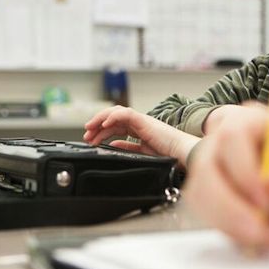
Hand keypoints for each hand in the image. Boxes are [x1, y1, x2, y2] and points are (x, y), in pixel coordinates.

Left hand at [83, 106, 198, 163]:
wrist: (181, 154)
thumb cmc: (168, 155)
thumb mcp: (142, 153)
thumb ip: (128, 148)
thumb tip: (113, 144)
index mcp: (138, 130)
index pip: (115, 126)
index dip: (101, 132)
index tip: (91, 140)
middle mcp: (139, 123)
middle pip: (113, 118)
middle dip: (97, 125)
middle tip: (86, 135)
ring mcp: (141, 120)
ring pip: (116, 113)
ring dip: (101, 119)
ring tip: (90, 128)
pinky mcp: (144, 121)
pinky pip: (126, 114)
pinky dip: (113, 117)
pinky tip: (104, 124)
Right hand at [184, 103, 268, 249]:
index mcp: (249, 119)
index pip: (232, 137)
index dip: (244, 170)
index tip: (267, 201)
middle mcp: (221, 136)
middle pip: (206, 167)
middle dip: (230, 206)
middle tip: (260, 233)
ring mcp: (209, 161)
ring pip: (199, 192)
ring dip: (228, 222)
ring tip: (263, 238)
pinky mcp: (205, 187)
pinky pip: (202, 209)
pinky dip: (225, 227)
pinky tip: (251, 235)